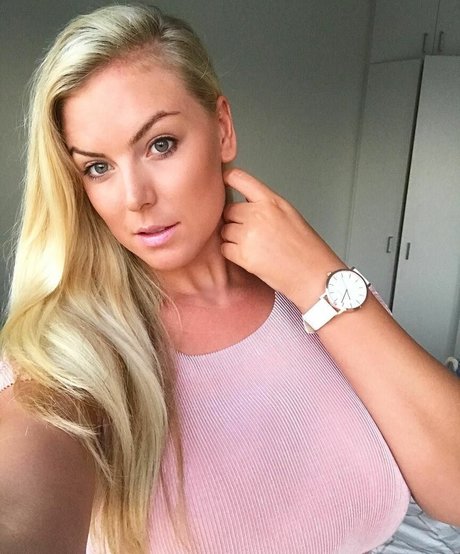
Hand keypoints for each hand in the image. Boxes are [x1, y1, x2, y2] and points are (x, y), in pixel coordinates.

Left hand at [221, 168, 343, 310]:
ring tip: (255, 246)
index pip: (239, 178)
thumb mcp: (289, 213)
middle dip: (234, 220)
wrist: (313, 274)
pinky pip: (225, 249)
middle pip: (228, 210)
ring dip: (233, 238)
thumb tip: (243, 199)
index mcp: (271, 201)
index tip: (222, 181)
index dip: (227, 179)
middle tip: (251, 232)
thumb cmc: (305, 247)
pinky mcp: (243, 255)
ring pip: (225, 230)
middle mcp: (258, 214)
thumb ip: (265, 203)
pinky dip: (233, 254)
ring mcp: (249, 235)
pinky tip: (250, 257)